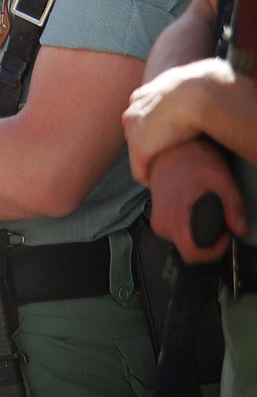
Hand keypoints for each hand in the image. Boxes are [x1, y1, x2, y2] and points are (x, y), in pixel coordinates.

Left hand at [125, 58, 236, 181]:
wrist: (196, 94)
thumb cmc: (201, 85)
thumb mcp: (188, 82)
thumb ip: (186, 89)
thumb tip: (203, 84)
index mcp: (142, 95)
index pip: (140, 116)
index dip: (153, 129)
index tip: (165, 137)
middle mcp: (132, 111)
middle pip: (135, 133)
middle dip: (148, 144)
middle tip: (166, 154)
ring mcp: (133, 131)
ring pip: (137, 151)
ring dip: (149, 160)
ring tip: (164, 168)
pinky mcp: (139, 149)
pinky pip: (139, 170)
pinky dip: (148, 177)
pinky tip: (157, 182)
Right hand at [146, 138, 247, 262]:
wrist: (169, 142)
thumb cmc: (191, 156)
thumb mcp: (220, 179)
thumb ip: (234, 206)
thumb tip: (241, 228)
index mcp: (173, 217)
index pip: (193, 254)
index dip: (215, 251)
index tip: (225, 235)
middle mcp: (160, 221)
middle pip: (187, 248)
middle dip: (207, 242)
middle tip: (220, 222)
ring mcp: (156, 215)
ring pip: (180, 239)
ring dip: (197, 233)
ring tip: (210, 213)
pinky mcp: (156, 209)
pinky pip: (173, 228)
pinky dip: (188, 224)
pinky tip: (197, 207)